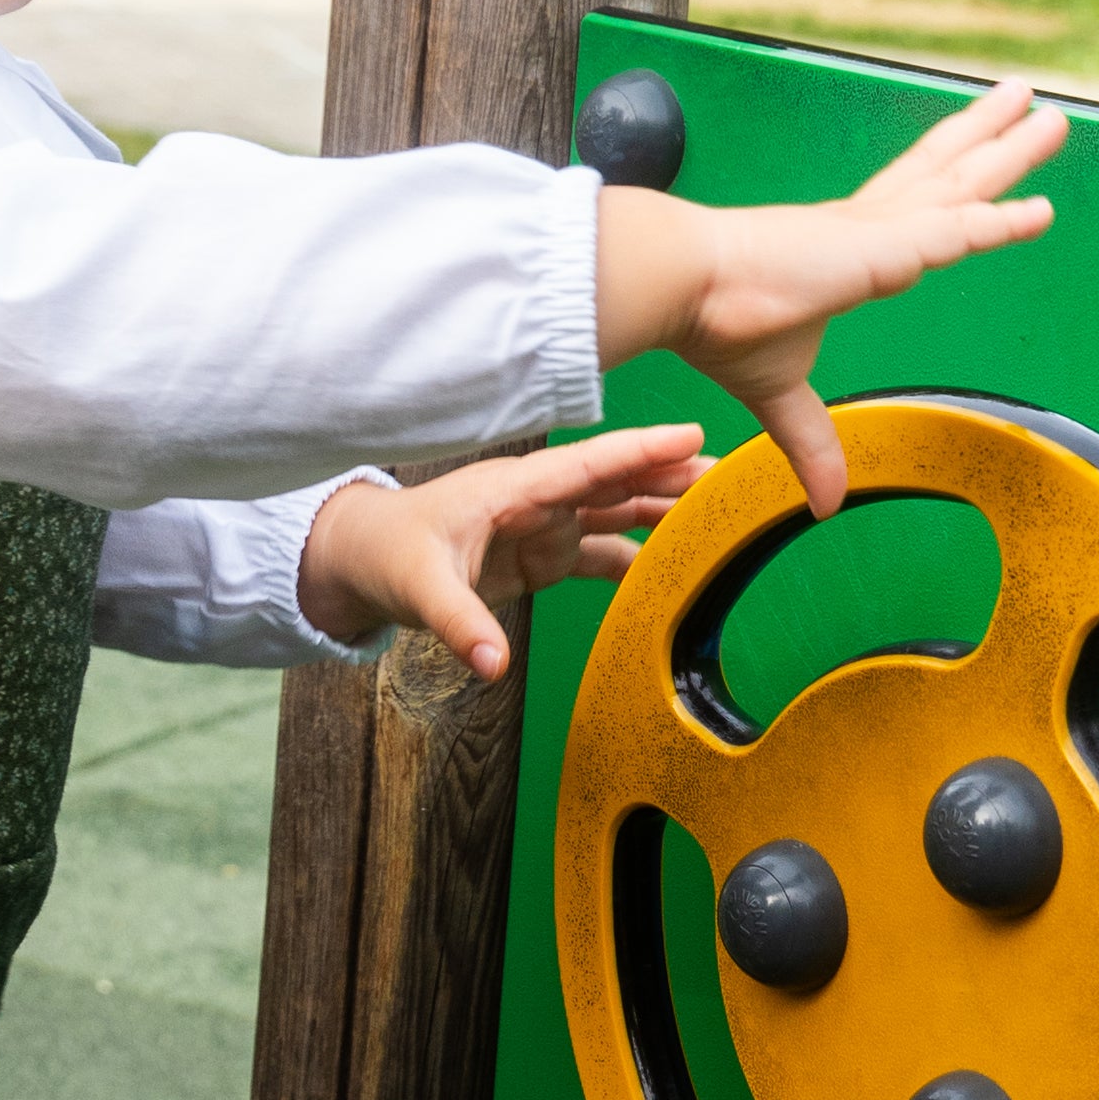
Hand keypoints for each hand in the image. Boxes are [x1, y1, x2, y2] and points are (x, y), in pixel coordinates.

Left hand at [296, 423, 706, 681]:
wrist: (363, 562)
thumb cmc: (388, 556)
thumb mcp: (420, 588)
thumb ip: (460, 625)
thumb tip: (492, 665)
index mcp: (515, 489)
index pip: (590, 463)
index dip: (643, 449)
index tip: (696, 434)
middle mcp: (539, 501)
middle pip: (618, 481)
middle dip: (674, 475)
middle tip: (736, 475)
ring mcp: (545, 526)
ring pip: (617, 512)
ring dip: (665, 513)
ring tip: (721, 514)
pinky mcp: (543, 555)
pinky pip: (602, 553)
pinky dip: (639, 559)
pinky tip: (676, 570)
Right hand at [641, 75, 1065, 516]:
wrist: (685, 291)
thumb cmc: (718, 323)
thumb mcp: (779, 394)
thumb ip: (811, 441)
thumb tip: (823, 503)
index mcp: (844, 247)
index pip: (910, 204)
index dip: (948, 181)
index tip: (977, 150)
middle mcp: (867, 226)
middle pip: (946, 174)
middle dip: (992, 142)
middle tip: (1036, 106)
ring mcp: (878, 230)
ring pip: (960, 184)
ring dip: (1009, 150)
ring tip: (1051, 113)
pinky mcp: (882, 245)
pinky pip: (955, 233)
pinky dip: (999, 226)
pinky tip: (1039, 213)